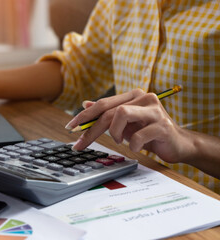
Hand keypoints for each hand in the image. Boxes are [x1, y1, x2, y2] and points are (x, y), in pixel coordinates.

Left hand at [66, 89, 194, 163]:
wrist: (178, 144)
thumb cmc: (149, 133)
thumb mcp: (125, 124)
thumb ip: (107, 113)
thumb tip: (85, 104)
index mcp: (133, 96)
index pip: (103, 104)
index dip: (84, 116)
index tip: (70, 127)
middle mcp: (144, 98)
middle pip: (109, 111)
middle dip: (91, 130)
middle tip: (80, 144)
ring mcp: (154, 110)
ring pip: (121, 114)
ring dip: (115, 132)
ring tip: (120, 141)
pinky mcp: (163, 125)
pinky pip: (138, 136)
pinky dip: (132, 145)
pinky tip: (136, 147)